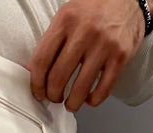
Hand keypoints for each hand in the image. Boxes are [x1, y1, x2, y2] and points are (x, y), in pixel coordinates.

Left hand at [27, 0, 147, 111]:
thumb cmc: (95, 8)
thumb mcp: (68, 16)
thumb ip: (52, 41)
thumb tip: (33, 70)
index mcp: (65, 20)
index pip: (41, 59)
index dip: (36, 83)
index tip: (38, 92)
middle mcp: (84, 32)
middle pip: (58, 77)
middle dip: (53, 95)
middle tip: (54, 98)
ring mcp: (103, 45)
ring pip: (80, 88)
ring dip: (72, 103)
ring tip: (70, 104)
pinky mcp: (120, 57)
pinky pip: (103, 89)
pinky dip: (93, 100)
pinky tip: (89, 98)